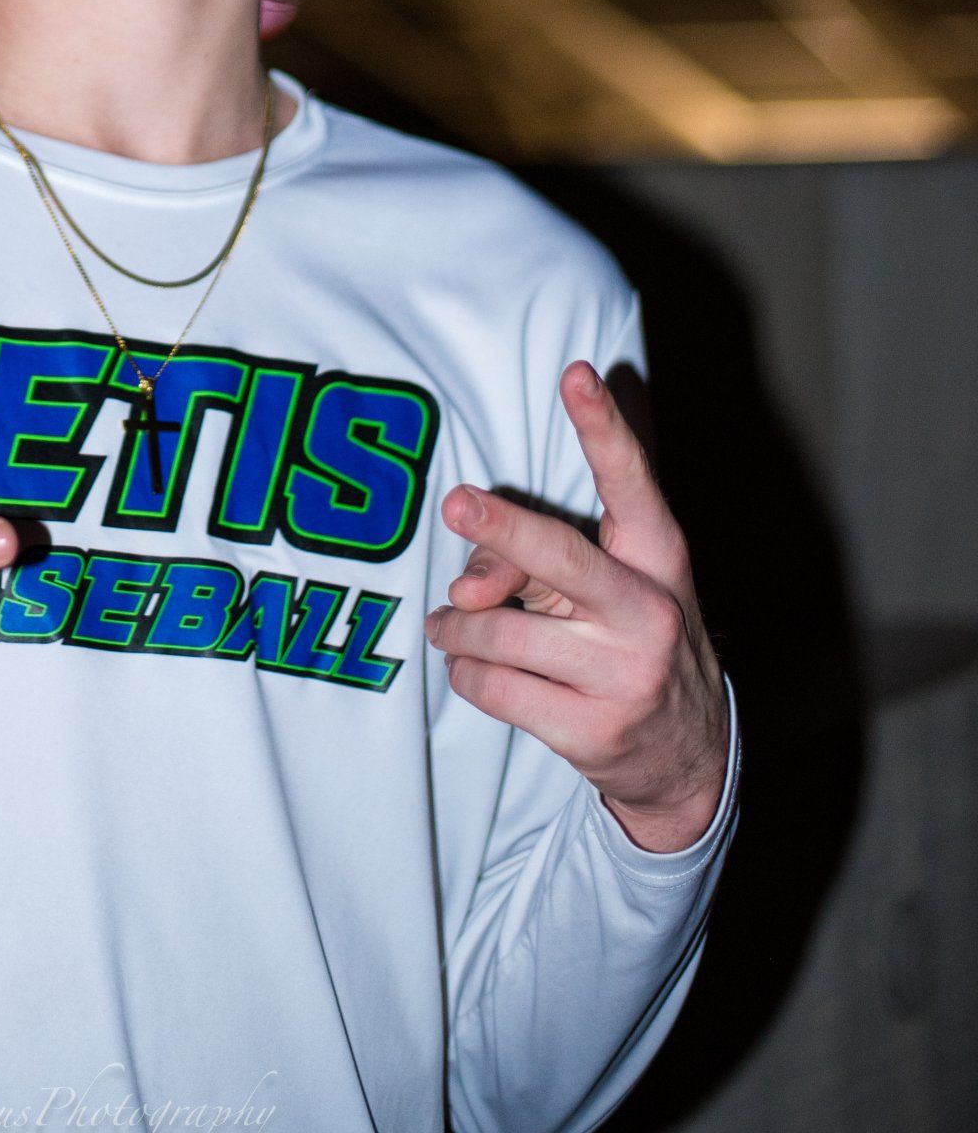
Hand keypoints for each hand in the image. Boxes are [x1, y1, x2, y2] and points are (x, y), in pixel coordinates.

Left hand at [424, 360, 729, 851]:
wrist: (688, 758)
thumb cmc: (630, 641)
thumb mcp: (605, 590)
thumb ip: (535, 564)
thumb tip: (465, 593)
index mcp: (659, 558)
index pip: (631, 483)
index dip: (603, 427)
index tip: (576, 374)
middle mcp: (649, 612)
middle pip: (561, 556)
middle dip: (501, 528)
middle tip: (454, 502)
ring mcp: (624, 677)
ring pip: (503, 633)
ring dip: (455, 628)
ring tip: (445, 626)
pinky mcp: (593, 733)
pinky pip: (495, 690)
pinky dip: (465, 675)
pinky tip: (467, 669)